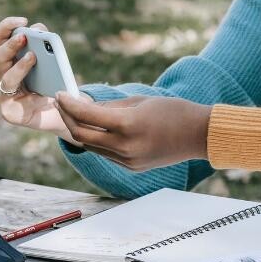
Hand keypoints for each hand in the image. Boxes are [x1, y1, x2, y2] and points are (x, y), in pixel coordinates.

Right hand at [0, 16, 85, 142]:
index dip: (8, 26)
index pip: (0, 37)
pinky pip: (14, 101)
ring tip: (33, 57)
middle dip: (11, 44)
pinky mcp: (9, 111)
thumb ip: (48, 47)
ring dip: (19, 66)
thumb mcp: (54, 63)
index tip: (23, 20)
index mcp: (10, 57)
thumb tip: (42, 33)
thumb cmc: (53, 83)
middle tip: (25, 36)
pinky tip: (39, 92)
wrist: (59, 112)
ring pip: (5, 77)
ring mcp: (3, 92)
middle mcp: (2, 73)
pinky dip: (28, 96)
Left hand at [54, 93, 211, 171]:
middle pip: (81, 135)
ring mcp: (128, 160)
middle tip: (62, 105)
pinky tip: (98, 129)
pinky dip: (98, 141)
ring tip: (76, 115)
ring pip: (92, 147)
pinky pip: (106, 154)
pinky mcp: (132, 167)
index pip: (87, 115)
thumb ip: (112, 107)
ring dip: (81, 131)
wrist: (200, 135)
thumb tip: (87, 107)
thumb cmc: (175, 111)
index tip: (60, 94)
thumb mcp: (141, 102)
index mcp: (128, 125)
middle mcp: (125, 146)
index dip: (69, 104)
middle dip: (68, 119)